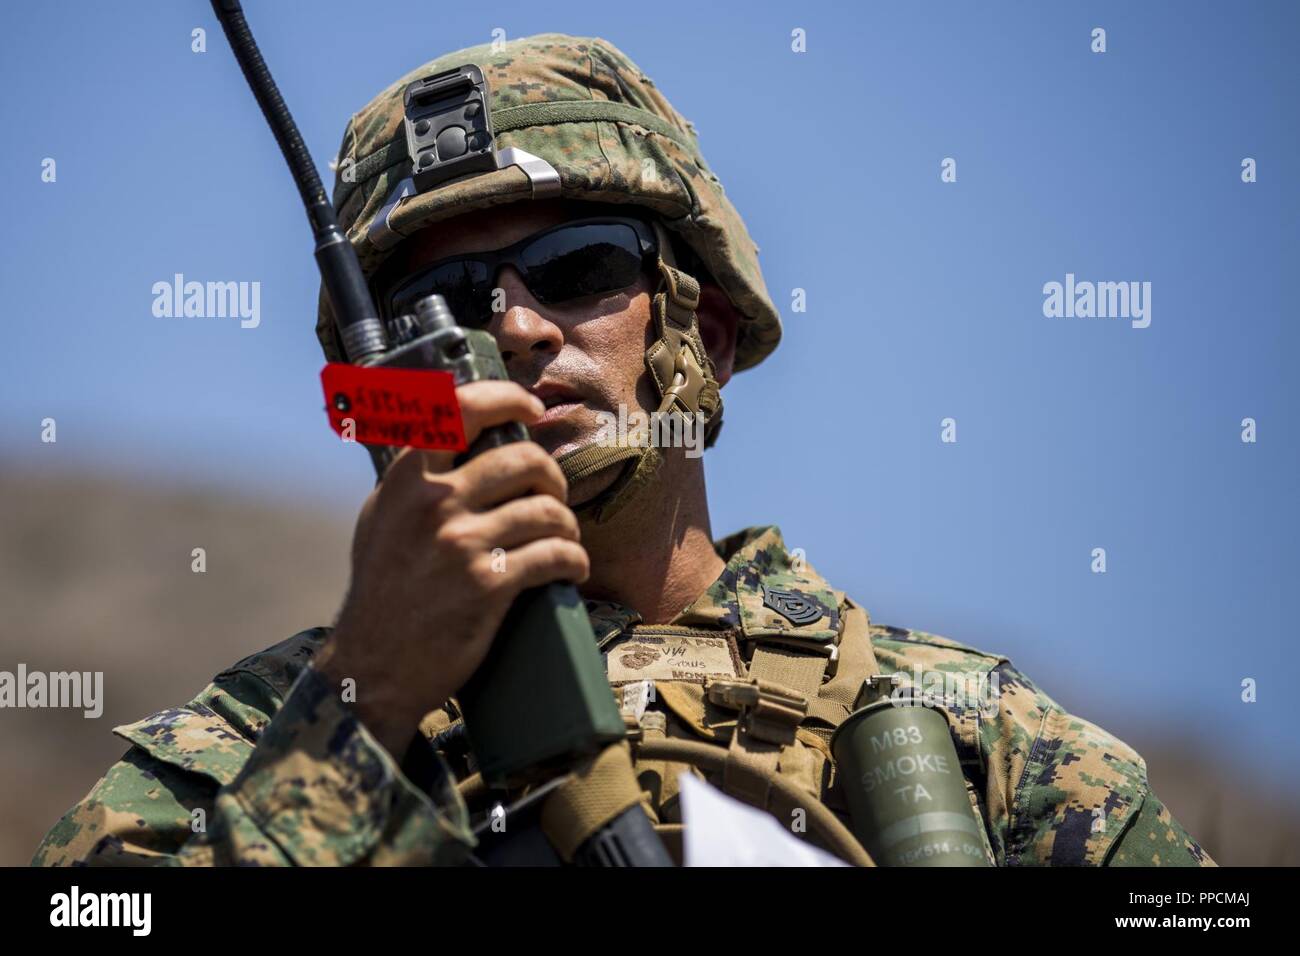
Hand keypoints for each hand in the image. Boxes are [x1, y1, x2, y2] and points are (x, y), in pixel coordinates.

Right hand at [314, 381, 588, 756]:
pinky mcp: (488, 585)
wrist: (372, 665)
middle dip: (551, 477)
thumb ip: (414, 477)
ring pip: (548, 511)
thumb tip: (455, 433)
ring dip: (567, 525)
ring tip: (563, 538)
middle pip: (524, 460)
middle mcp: (433, 502)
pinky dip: (574, 560)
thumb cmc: (382, 590)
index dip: (506, 399)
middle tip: (553, 497)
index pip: (461, 409)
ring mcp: (462, 543)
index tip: (530, 408)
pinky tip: (570, 567)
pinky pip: (556, 554)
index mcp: (406, 478)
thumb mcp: (381, 518)